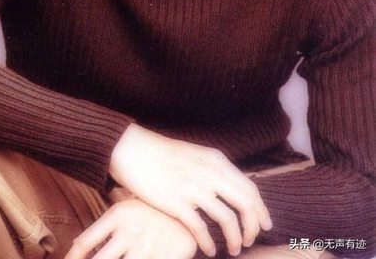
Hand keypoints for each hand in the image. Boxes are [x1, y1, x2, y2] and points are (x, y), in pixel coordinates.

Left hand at [64, 198, 196, 258]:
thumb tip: (98, 204)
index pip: (86, 242)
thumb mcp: (136, 199)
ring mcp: (147, 248)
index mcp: (119, 215)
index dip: (73, 257)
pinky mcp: (165, 257)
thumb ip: (117, 200)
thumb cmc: (159, 206)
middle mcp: (130, 233)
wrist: (197, 209)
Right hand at [109, 125, 271, 256]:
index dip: (261, 210)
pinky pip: (201, 229)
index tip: (265, 225)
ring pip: (228, 219)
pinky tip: (209, 251)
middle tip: (251, 240)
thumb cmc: (162, 153)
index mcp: (216, 160)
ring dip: (235, 239)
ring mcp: (193, 188)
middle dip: (253, 227)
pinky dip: (208, 244)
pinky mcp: (176, 202)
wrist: (132, 149)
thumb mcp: (195, 155)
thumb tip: (234, 191)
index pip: (250, 188)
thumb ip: (215, 171)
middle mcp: (209, 173)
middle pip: (245, 204)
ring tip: (233, 249)